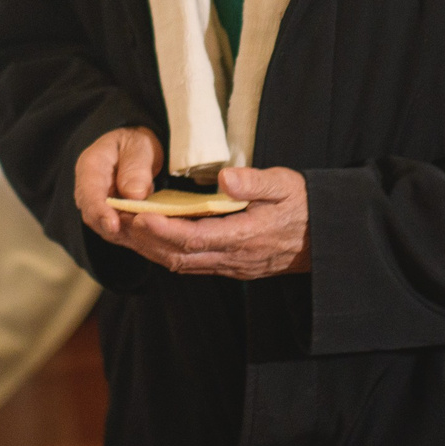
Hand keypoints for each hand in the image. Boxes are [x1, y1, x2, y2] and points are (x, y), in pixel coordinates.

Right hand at [73, 125, 165, 244]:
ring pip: (106, 229)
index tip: (113, 224)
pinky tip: (150, 237)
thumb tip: (135, 195)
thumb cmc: (136, 144)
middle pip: (94, 216)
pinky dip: (133, 236)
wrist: (136, 150)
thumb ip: (136, 167)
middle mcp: (89, 190)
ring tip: (149, 235)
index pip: (89, 192)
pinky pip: (119, 232)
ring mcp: (98, 207)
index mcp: (91, 166)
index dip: (99, 210)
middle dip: (116, 228)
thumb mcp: (139, 146)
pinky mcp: (111, 219)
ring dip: (126, 234)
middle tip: (141, 233)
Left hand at [117, 165, 311, 279]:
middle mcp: (234, 258)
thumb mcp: (286, 184)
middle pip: (179, 256)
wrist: (327, 239)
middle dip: (146, 242)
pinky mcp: (231, 267)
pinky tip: (153, 240)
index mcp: (246, 236)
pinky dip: (168, 253)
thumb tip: (225, 178)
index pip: (195, 238)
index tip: (140, 216)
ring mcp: (232, 266)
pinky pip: (192, 265)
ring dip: (152, 250)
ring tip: (125, 230)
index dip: (164, 230)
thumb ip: (255, 182)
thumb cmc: (305, 205)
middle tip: (117, 222)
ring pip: (182, 264)